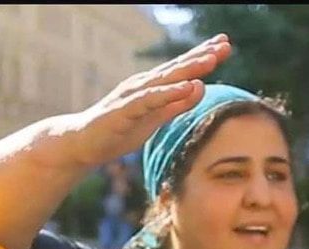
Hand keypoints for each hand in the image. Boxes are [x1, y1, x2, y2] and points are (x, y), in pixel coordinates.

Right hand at [70, 34, 231, 165]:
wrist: (83, 144)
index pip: (181, 70)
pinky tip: (186, 87)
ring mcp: (133, 96)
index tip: (224, 46)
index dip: (202, 57)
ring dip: (189, 69)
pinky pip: (149, 100)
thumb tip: (200, 88)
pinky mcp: (124, 111)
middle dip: (201, 56)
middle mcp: (143, 85)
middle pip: (177, 68)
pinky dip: (168, 93)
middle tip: (225, 45)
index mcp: (151, 88)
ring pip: (165, 80)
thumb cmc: (119, 131)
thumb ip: (176, 105)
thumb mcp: (154, 119)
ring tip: (211, 60)